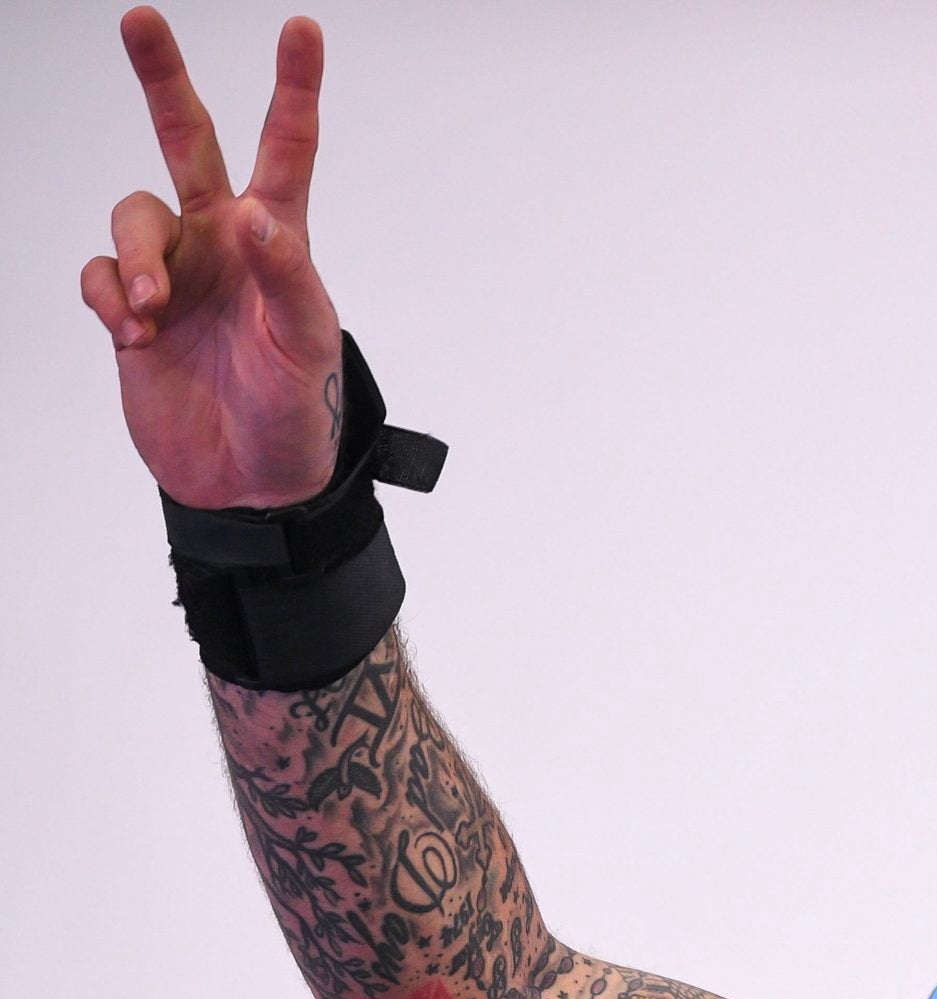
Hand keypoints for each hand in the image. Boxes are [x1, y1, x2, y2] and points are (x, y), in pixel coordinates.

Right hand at [83, 9, 342, 509]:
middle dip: (162, 80)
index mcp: (278, 240)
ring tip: (149, 313)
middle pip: (187, 141)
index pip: (287, 151)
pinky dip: (108, 297)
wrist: (249, 482)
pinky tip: (133, 336)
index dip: (294, 89)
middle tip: (141, 18)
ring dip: (133, 257)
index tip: (301, 29)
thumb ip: (285, 274)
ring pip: (131, 214)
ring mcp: (173, 272)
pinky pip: (98, 272)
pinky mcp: (129, 310)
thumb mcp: (306, 343)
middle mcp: (222, 241)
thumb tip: (253, 216)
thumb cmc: (295, 411)